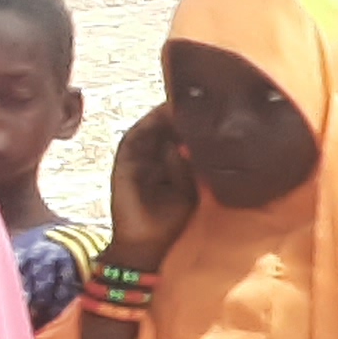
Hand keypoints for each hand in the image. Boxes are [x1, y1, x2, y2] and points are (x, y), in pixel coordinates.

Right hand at [107, 108, 199, 270]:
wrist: (149, 243)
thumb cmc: (176, 216)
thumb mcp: (194, 187)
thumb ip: (197, 165)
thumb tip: (205, 141)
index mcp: (171, 159)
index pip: (182, 132)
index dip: (195, 117)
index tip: (214, 102)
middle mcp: (153, 154)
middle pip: (165, 125)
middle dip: (181, 110)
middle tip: (199, 95)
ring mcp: (136, 157)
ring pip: (149, 127)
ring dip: (162, 114)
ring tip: (180, 101)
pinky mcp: (123, 164)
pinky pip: (133, 140)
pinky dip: (146, 128)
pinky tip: (159, 117)